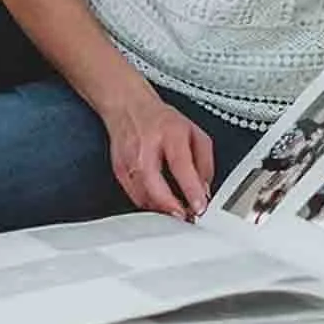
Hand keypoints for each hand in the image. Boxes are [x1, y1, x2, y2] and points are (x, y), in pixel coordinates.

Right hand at [100, 89, 213, 219]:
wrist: (127, 106)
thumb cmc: (160, 120)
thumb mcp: (194, 132)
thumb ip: (204, 161)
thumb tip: (204, 189)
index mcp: (169, 133)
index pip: (180, 164)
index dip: (191, 189)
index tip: (200, 207)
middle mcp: (145, 147)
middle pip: (154, 185)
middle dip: (172, 207)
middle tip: (187, 217)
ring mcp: (128, 159)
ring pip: (143, 196)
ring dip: (161, 210)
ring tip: (176, 212)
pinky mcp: (118, 170)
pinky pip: (135, 197)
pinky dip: (149, 205)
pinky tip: (161, 205)